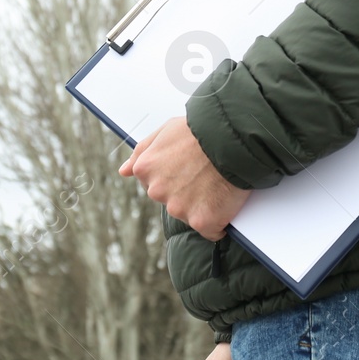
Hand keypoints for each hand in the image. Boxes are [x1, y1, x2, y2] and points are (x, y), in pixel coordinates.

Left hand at [120, 117, 249, 239]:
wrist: (234, 136)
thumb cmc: (204, 129)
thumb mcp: (167, 129)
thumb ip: (143, 150)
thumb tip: (124, 170)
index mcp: (146, 169)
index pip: (154, 184)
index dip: (176, 176)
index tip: (190, 168)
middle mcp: (158, 191)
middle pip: (172, 201)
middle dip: (188, 191)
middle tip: (206, 175)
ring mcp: (179, 208)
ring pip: (190, 215)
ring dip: (203, 205)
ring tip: (218, 183)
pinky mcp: (202, 221)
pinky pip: (211, 230)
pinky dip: (219, 221)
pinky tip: (226, 202)